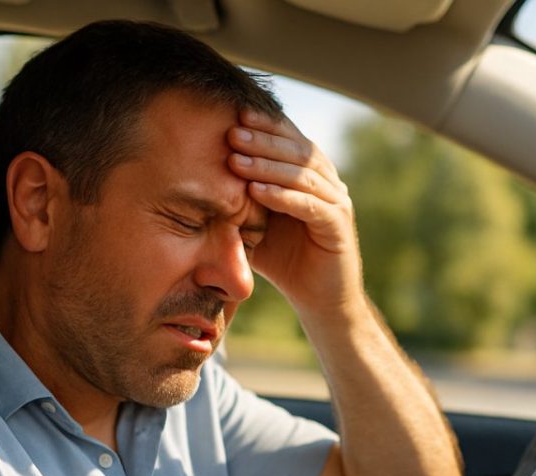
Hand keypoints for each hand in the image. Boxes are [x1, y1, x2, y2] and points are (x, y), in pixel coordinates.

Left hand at [227, 109, 363, 316]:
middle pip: (296, 150)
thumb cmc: (284, 261)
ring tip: (236, 159)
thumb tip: (196, 175)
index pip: (289, 140)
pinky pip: (310, 205)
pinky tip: (257, 191)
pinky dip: (283, 196)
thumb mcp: (253, 224)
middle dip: (262, 139)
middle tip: (231, 132)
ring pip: (302, 174)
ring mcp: (337, 202)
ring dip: (267, 165)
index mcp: (311, 175)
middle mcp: (328, 182)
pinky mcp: (338, 226)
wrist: (318, 300)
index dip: (264, 126)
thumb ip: (237, 199)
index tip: (233, 114)